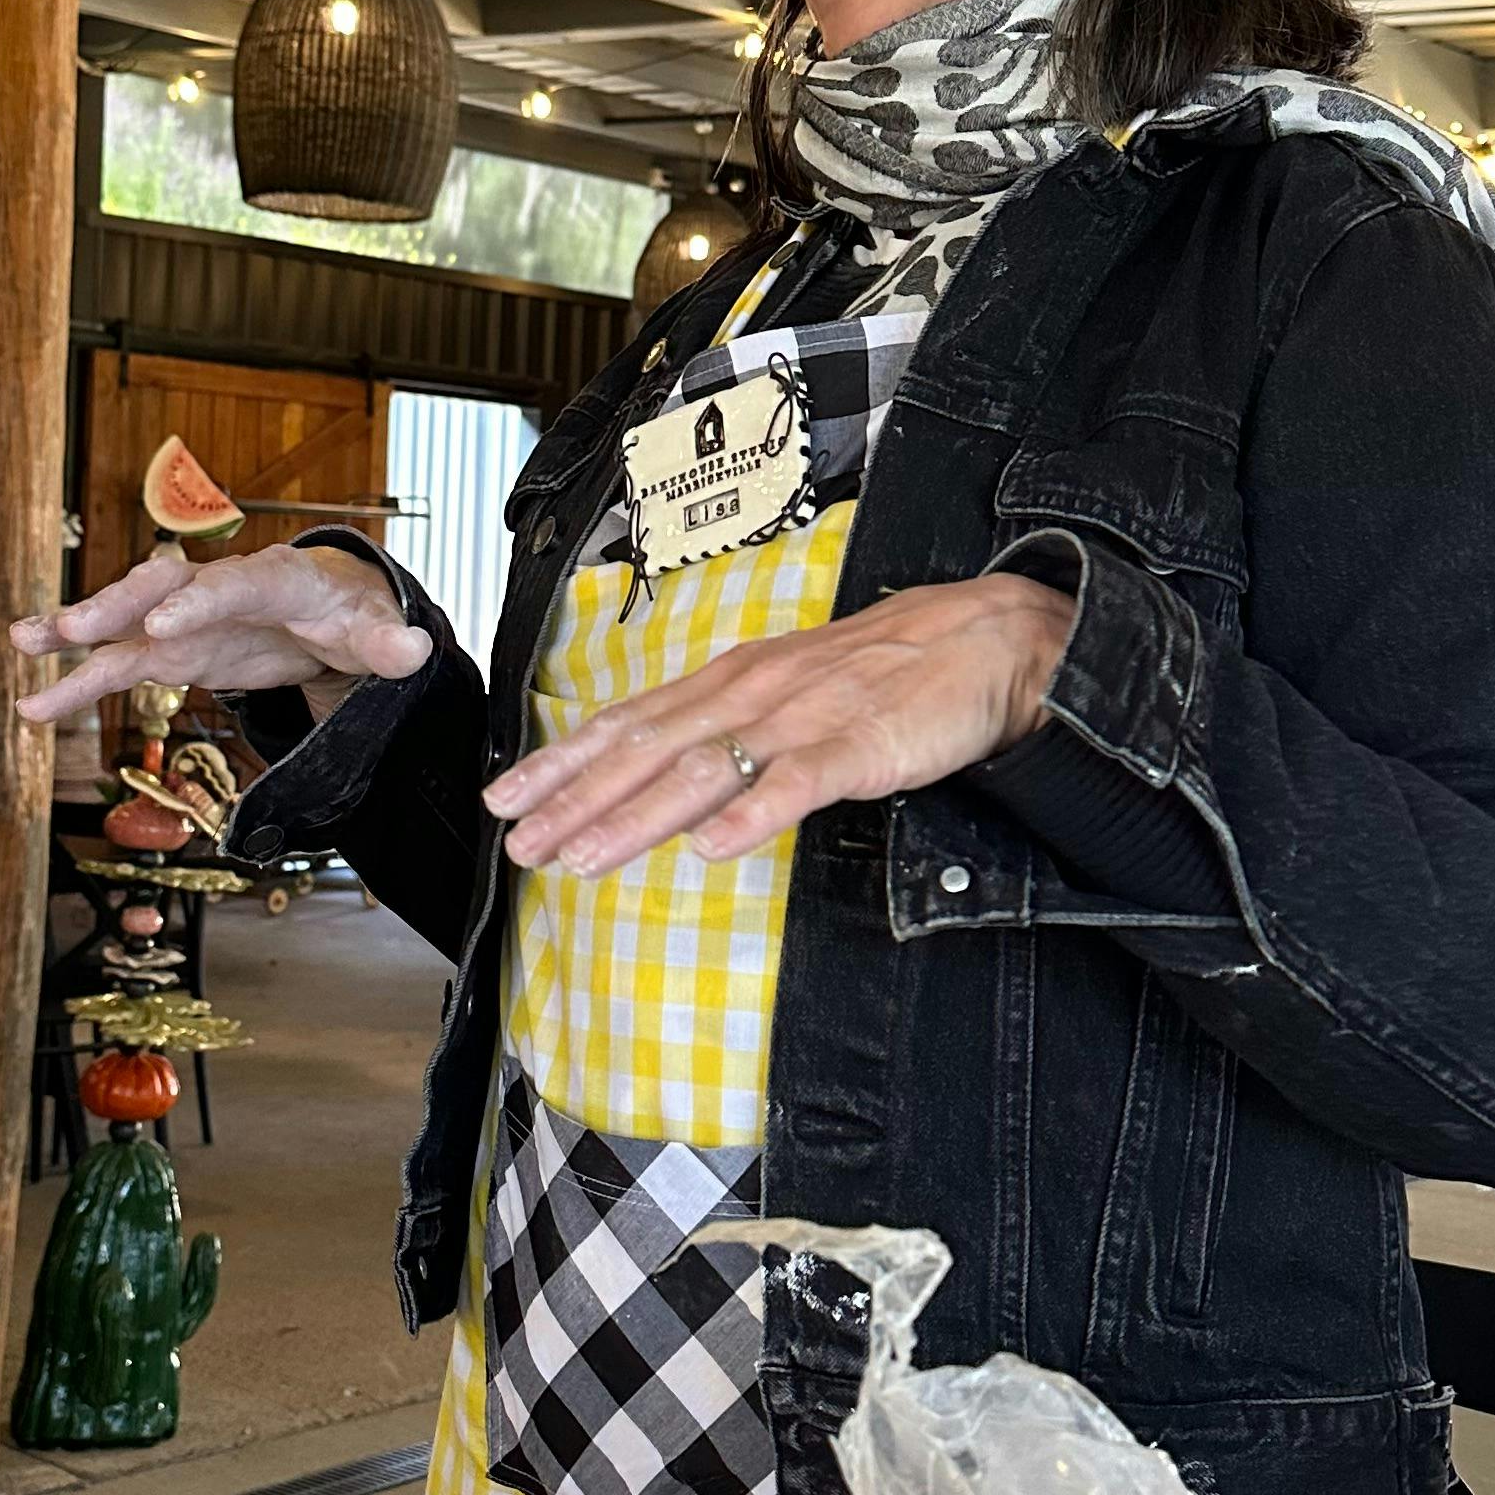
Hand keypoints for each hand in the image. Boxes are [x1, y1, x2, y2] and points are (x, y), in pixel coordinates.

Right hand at [13, 542, 430, 730]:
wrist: (330, 608)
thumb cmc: (353, 614)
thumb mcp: (379, 631)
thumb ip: (390, 644)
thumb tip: (414, 649)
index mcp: (276, 579)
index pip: (234, 586)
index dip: (197, 605)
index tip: (160, 628)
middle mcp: (218, 590)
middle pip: (162, 587)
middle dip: (116, 604)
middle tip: (72, 628)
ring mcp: (187, 618)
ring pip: (125, 621)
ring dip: (75, 632)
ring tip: (22, 644)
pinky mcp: (171, 649)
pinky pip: (117, 663)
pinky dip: (77, 680)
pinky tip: (34, 704)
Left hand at [484, 572, 1071, 877]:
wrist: (987, 638)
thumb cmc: (889, 670)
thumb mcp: (792, 690)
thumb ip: (730, 731)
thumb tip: (666, 784)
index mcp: (733, 680)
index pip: (630, 721)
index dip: (564, 761)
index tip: (507, 798)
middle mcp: (753, 692)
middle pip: (647, 747)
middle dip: (575, 796)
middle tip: (517, 840)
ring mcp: (805, 716)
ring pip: (702, 768)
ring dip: (635, 815)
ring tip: (584, 856)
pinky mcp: (860, 744)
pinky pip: (797, 782)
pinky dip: (751, 813)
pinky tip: (711, 847)